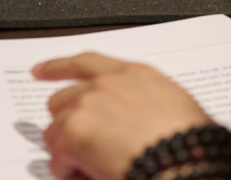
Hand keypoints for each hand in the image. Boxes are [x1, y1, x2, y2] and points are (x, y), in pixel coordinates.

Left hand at [33, 53, 211, 179]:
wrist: (184, 160)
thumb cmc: (190, 141)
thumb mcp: (172, 106)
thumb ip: (141, 101)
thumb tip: (130, 121)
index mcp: (134, 74)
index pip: (88, 62)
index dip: (59, 67)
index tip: (40, 71)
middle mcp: (106, 83)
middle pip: (61, 98)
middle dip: (64, 122)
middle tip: (70, 143)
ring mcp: (87, 105)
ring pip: (54, 131)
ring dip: (68, 151)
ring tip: (92, 167)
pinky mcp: (73, 132)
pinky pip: (57, 159)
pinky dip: (69, 172)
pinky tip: (93, 176)